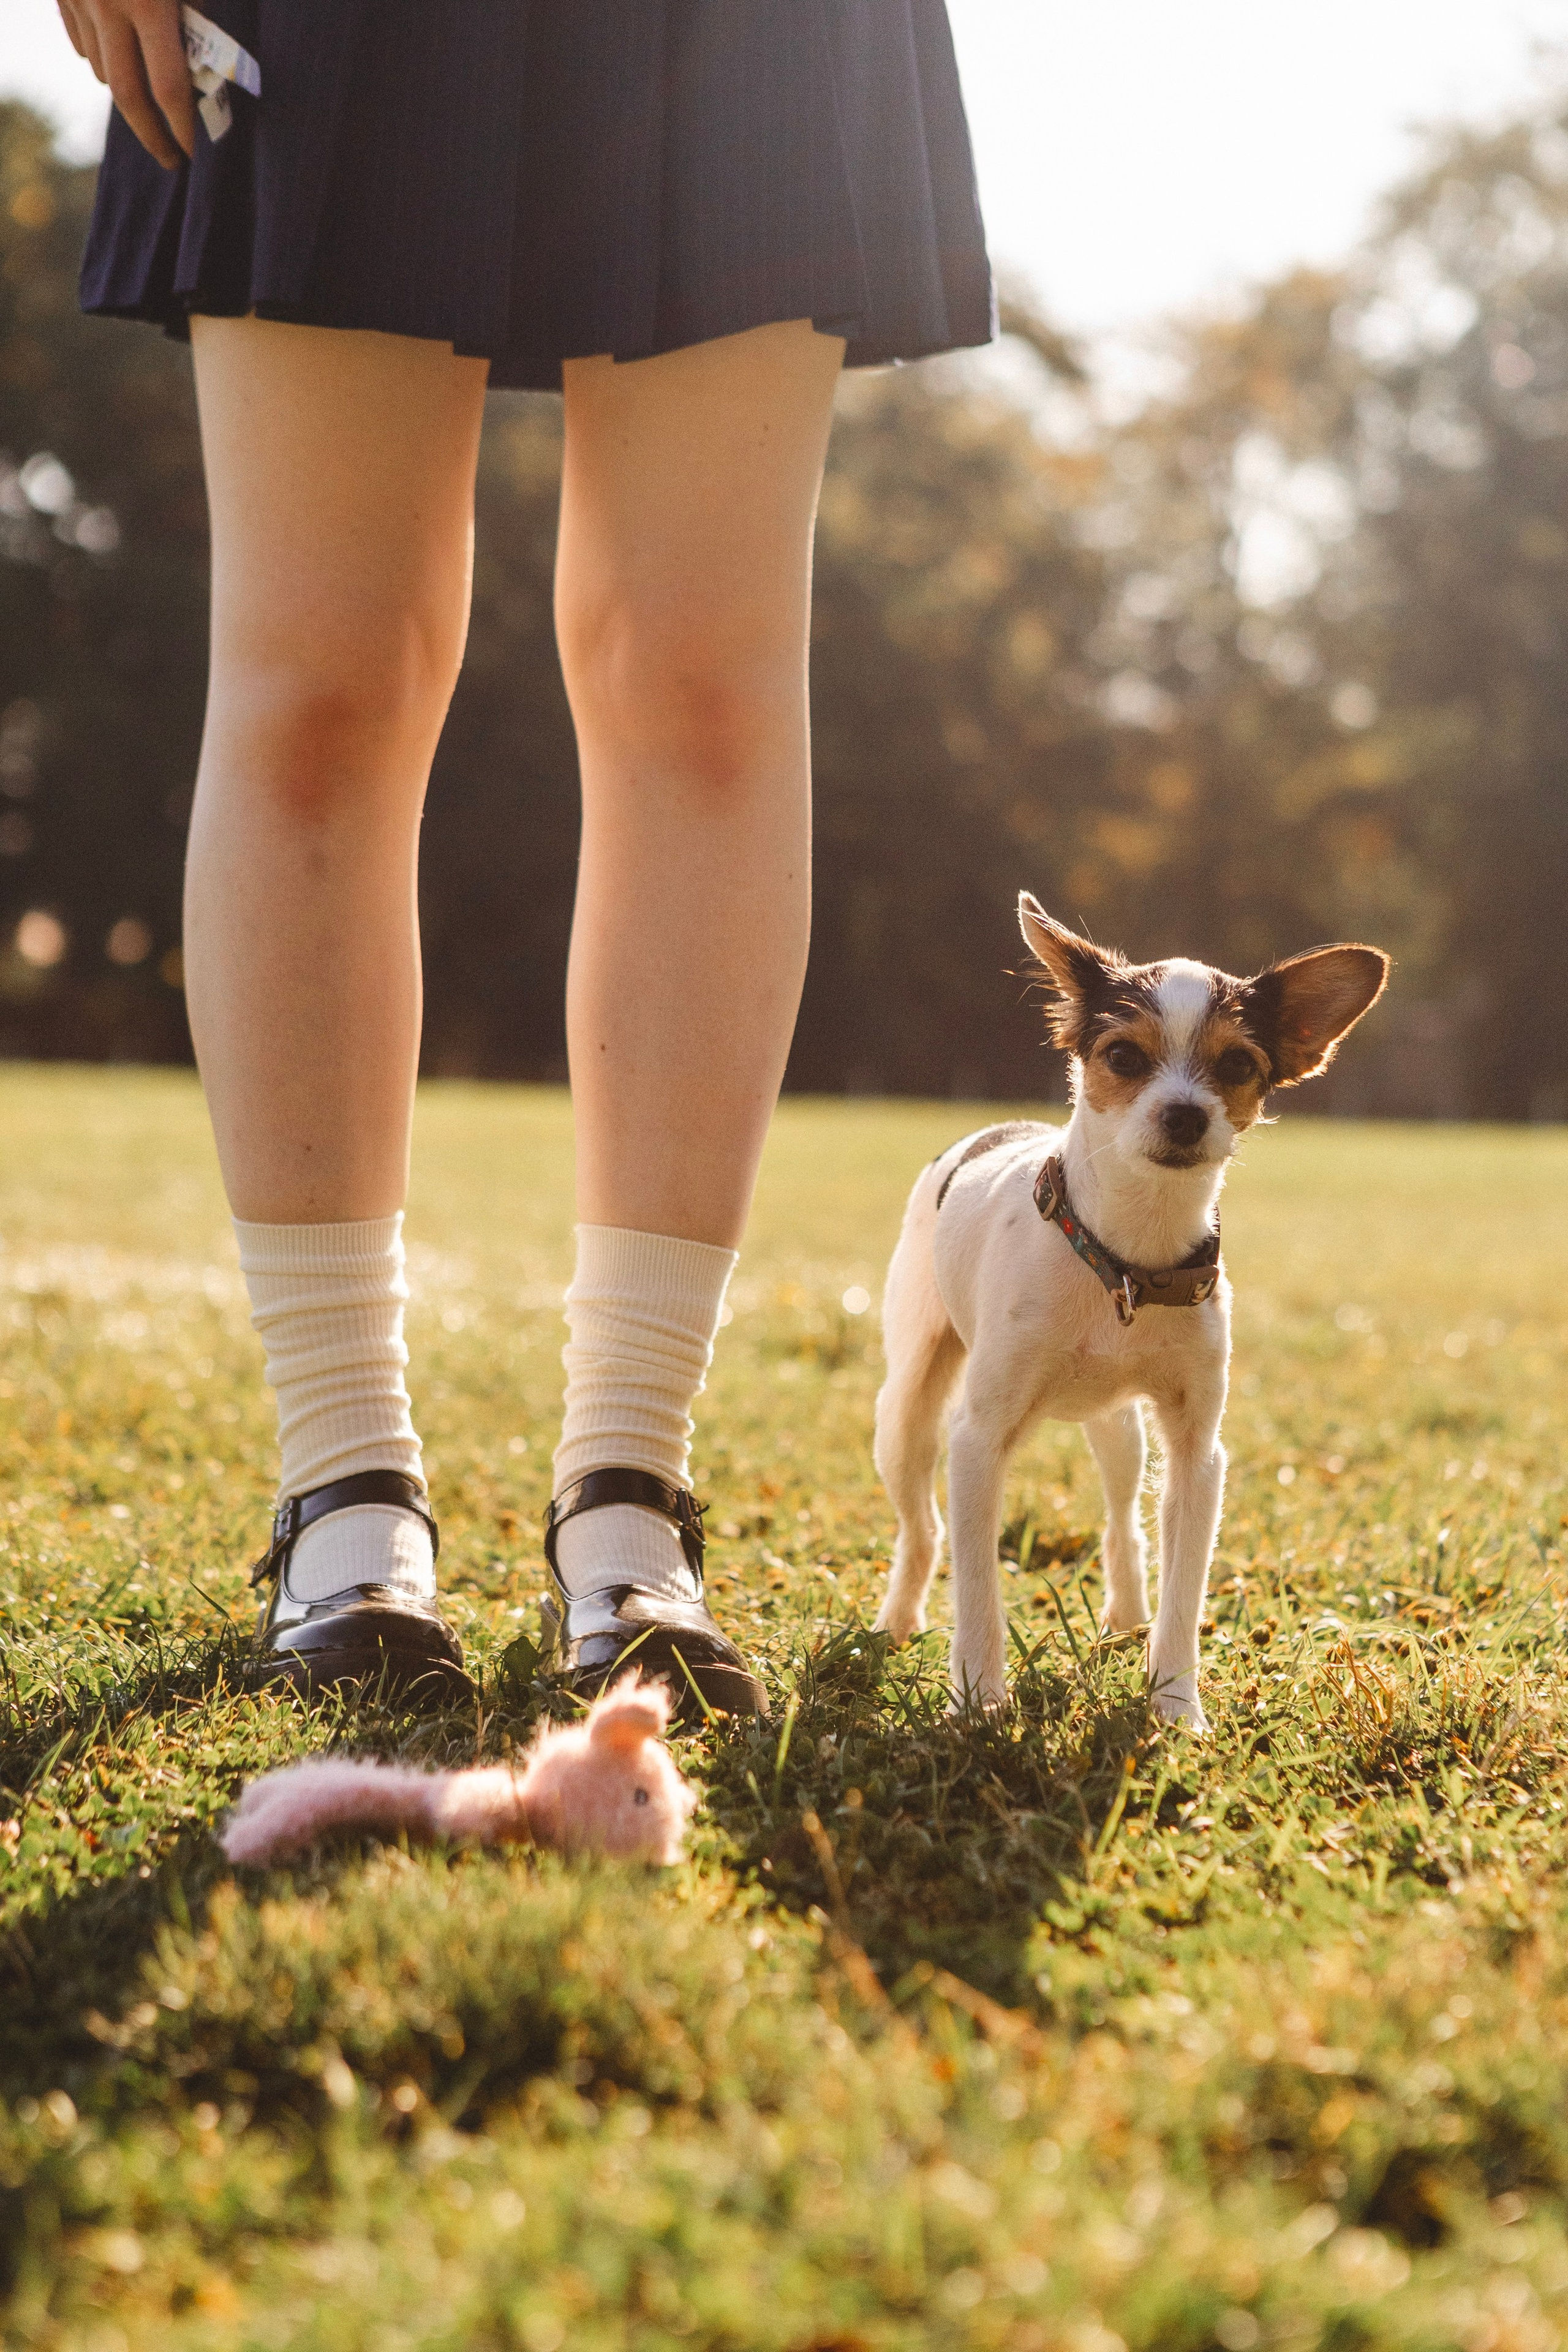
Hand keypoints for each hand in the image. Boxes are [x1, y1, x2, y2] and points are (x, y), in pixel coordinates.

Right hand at [55, 0, 195, 170]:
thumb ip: (194, 22)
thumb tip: (202, 78)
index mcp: (148, 2)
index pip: (168, 88)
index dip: (183, 129)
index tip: (194, 154)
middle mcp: (108, 5)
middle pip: (127, 95)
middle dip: (152, 135)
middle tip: (172, 159)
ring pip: (101, 71)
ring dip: (127, 90)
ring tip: (150, 100)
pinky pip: (81, 45)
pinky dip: (101, 60)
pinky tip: (120, 57)